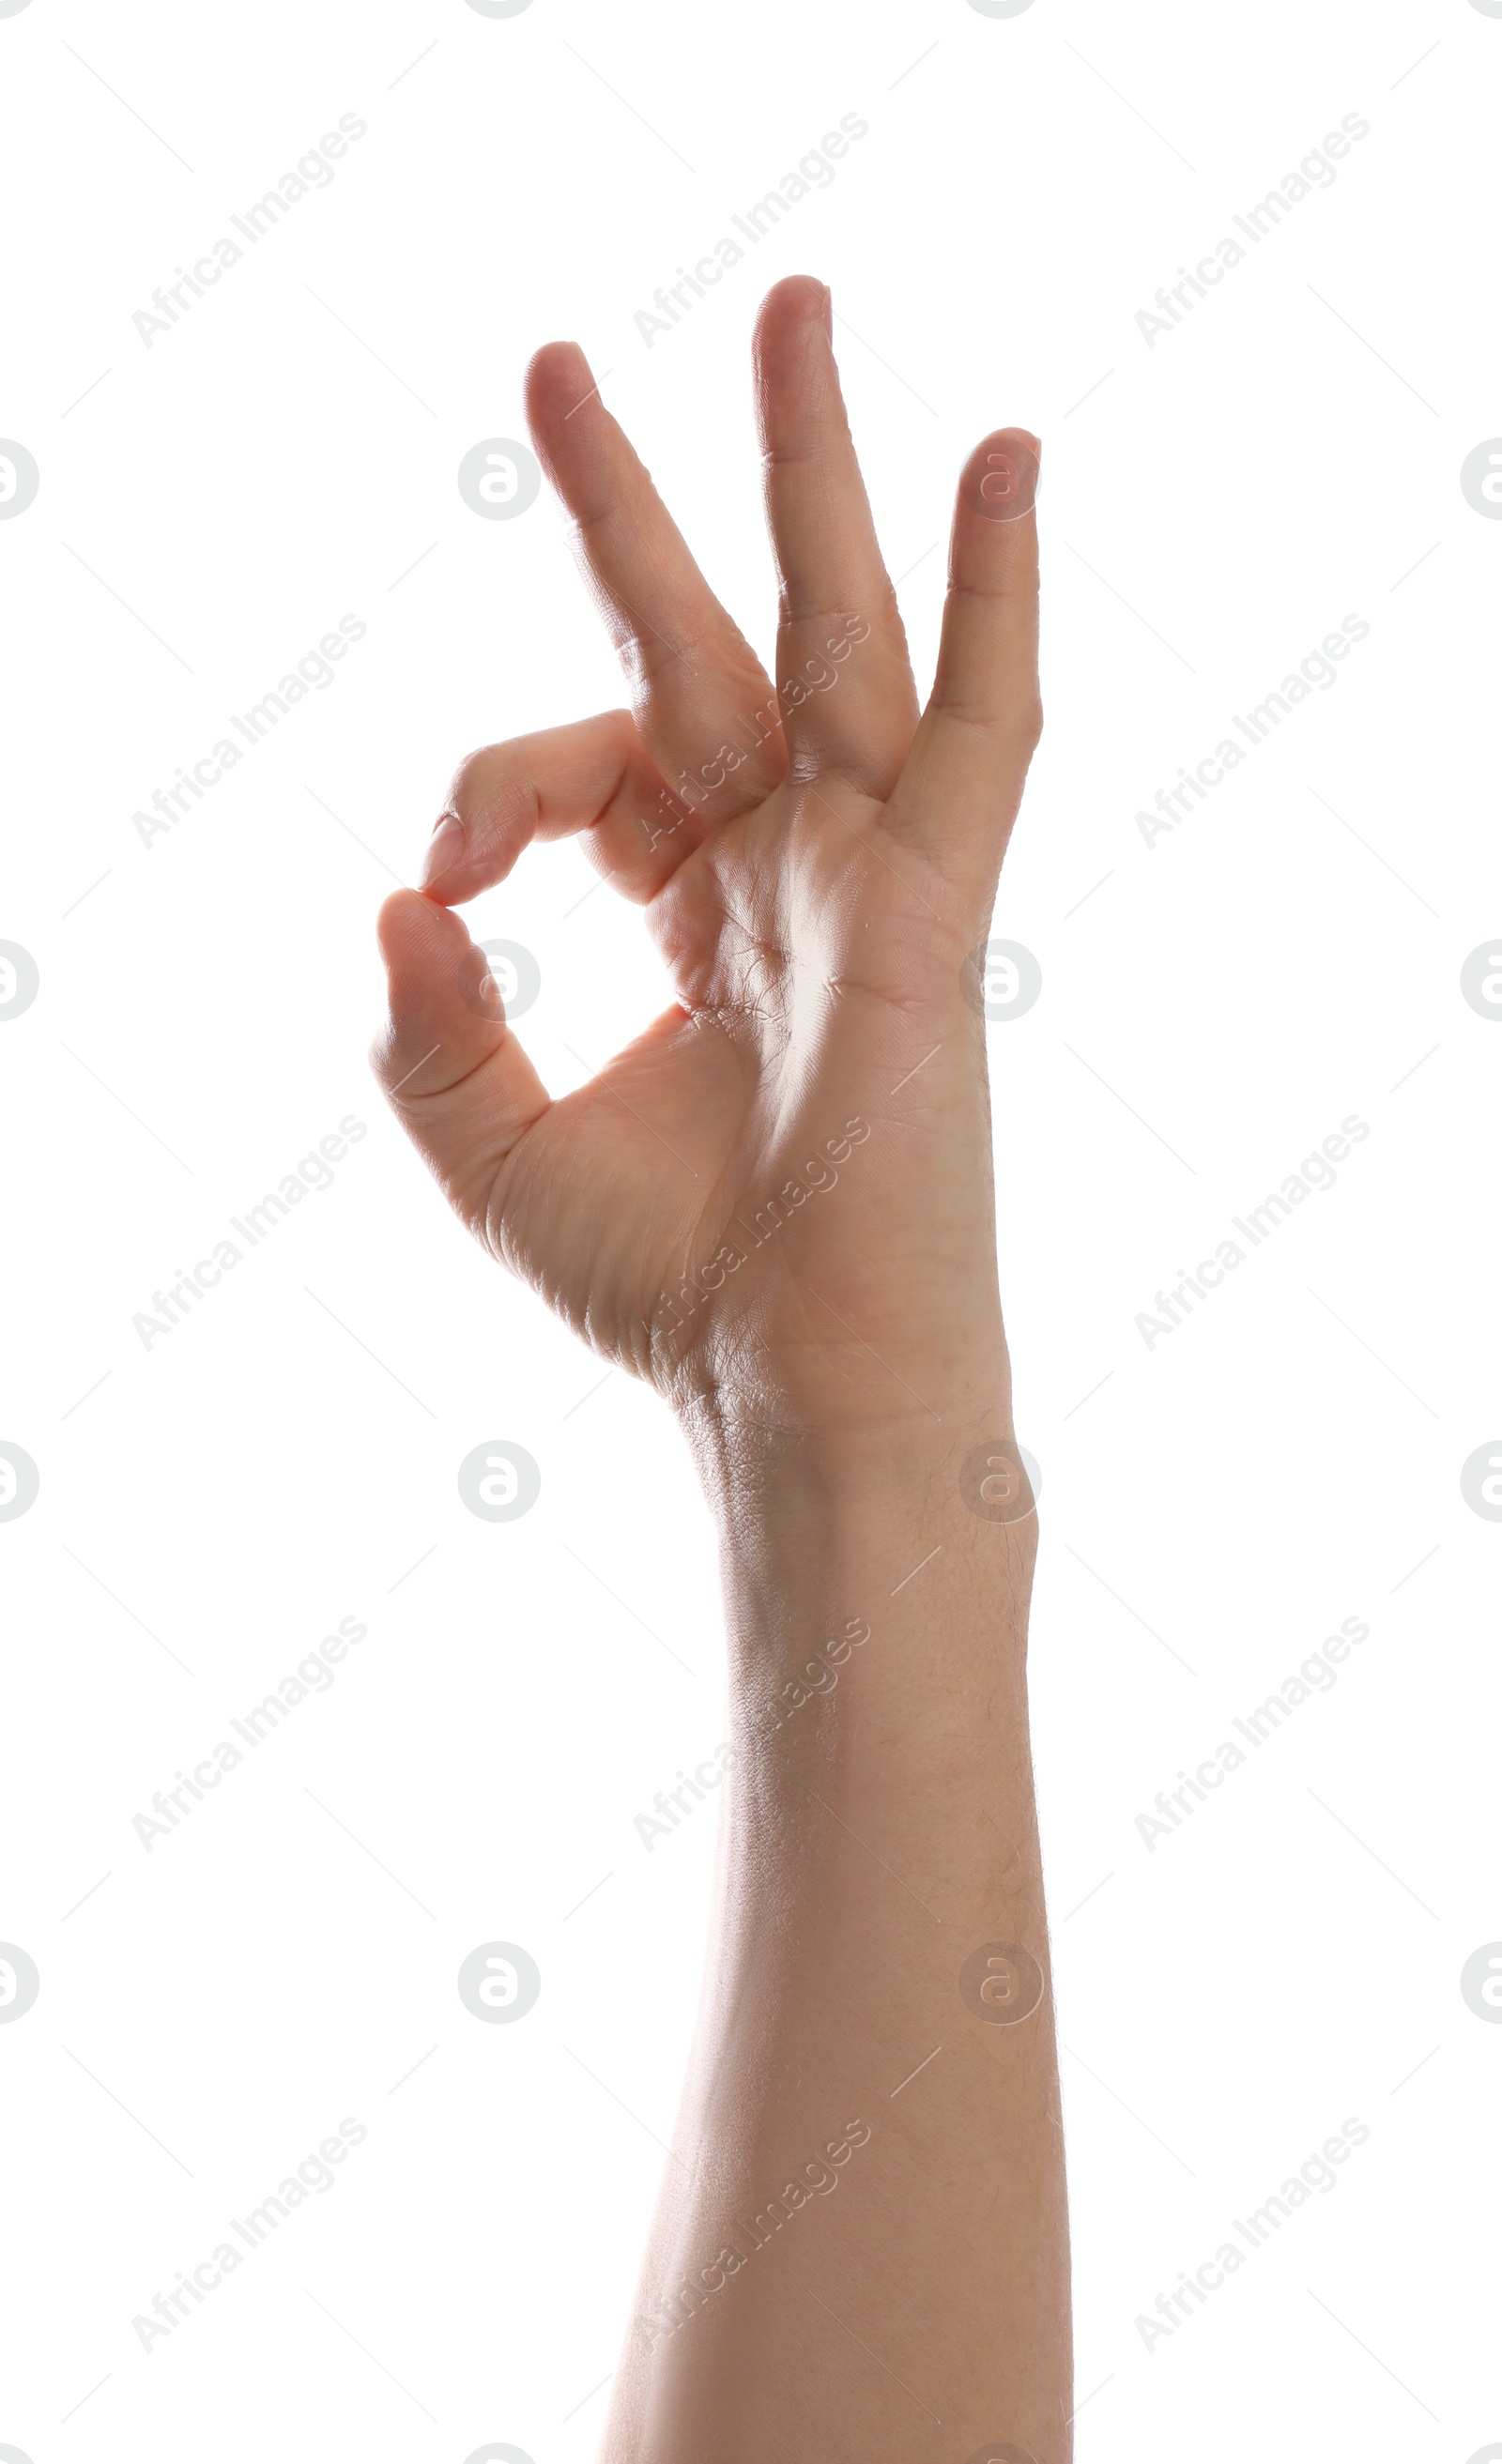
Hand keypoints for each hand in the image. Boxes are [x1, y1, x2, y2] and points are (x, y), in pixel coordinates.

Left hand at [372, 276, 1041, 1455]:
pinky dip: (1002, 599)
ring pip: (840, 631)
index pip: (584, 765)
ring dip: (813, 469)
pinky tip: (1006, 462)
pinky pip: (982, 729)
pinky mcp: (932, 909)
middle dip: (631, 507)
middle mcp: (786, 871)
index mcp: (696, 911)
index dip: (490, 781)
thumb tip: (394, 896)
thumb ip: (428, 1026)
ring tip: (793, 302)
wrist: (790, 1392)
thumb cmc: (673, 1293)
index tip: (443, 876)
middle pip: (707, 640)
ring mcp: (864, 877)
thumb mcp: (491, 1152)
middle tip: (556, 363)